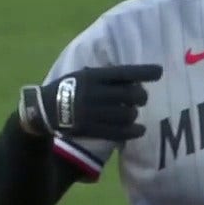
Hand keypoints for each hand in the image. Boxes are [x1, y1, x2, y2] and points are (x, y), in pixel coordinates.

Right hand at [19, 64, 162, 140]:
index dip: (143, 72)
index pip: (123, 73)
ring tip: (132, 113)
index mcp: (92, 76)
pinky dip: (133, 131)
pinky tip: (140, 129)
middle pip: (130, 95)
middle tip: (142, 98)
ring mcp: (92, 112)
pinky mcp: (90, 129)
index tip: (159, 71)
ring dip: (134, 114)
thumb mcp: (84, 75)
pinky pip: (119, 132)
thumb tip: (136, 80)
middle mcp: (93, 93)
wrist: (44, 109)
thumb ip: (106, 76)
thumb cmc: (70, 88)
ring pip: (127, 115)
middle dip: (141, 97)